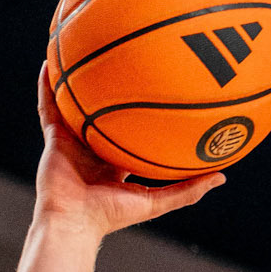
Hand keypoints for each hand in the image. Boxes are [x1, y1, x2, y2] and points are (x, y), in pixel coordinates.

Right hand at [34, 62, 221, 241]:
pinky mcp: (54, 138)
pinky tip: (51, 62)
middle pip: (104, 114)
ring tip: (83, 49)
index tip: (159, 93)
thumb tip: (222, 176)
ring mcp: (73, 141)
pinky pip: (49, 106)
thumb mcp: (156, 201)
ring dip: (77, 80)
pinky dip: (47, 85)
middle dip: (112, 92)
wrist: (73, 222)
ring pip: (75, 104)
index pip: (131, 133)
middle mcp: (94, 149)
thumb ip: (187, 189)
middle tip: (127, 61)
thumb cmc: (112, 216)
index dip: (142, 116)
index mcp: (116, 162)